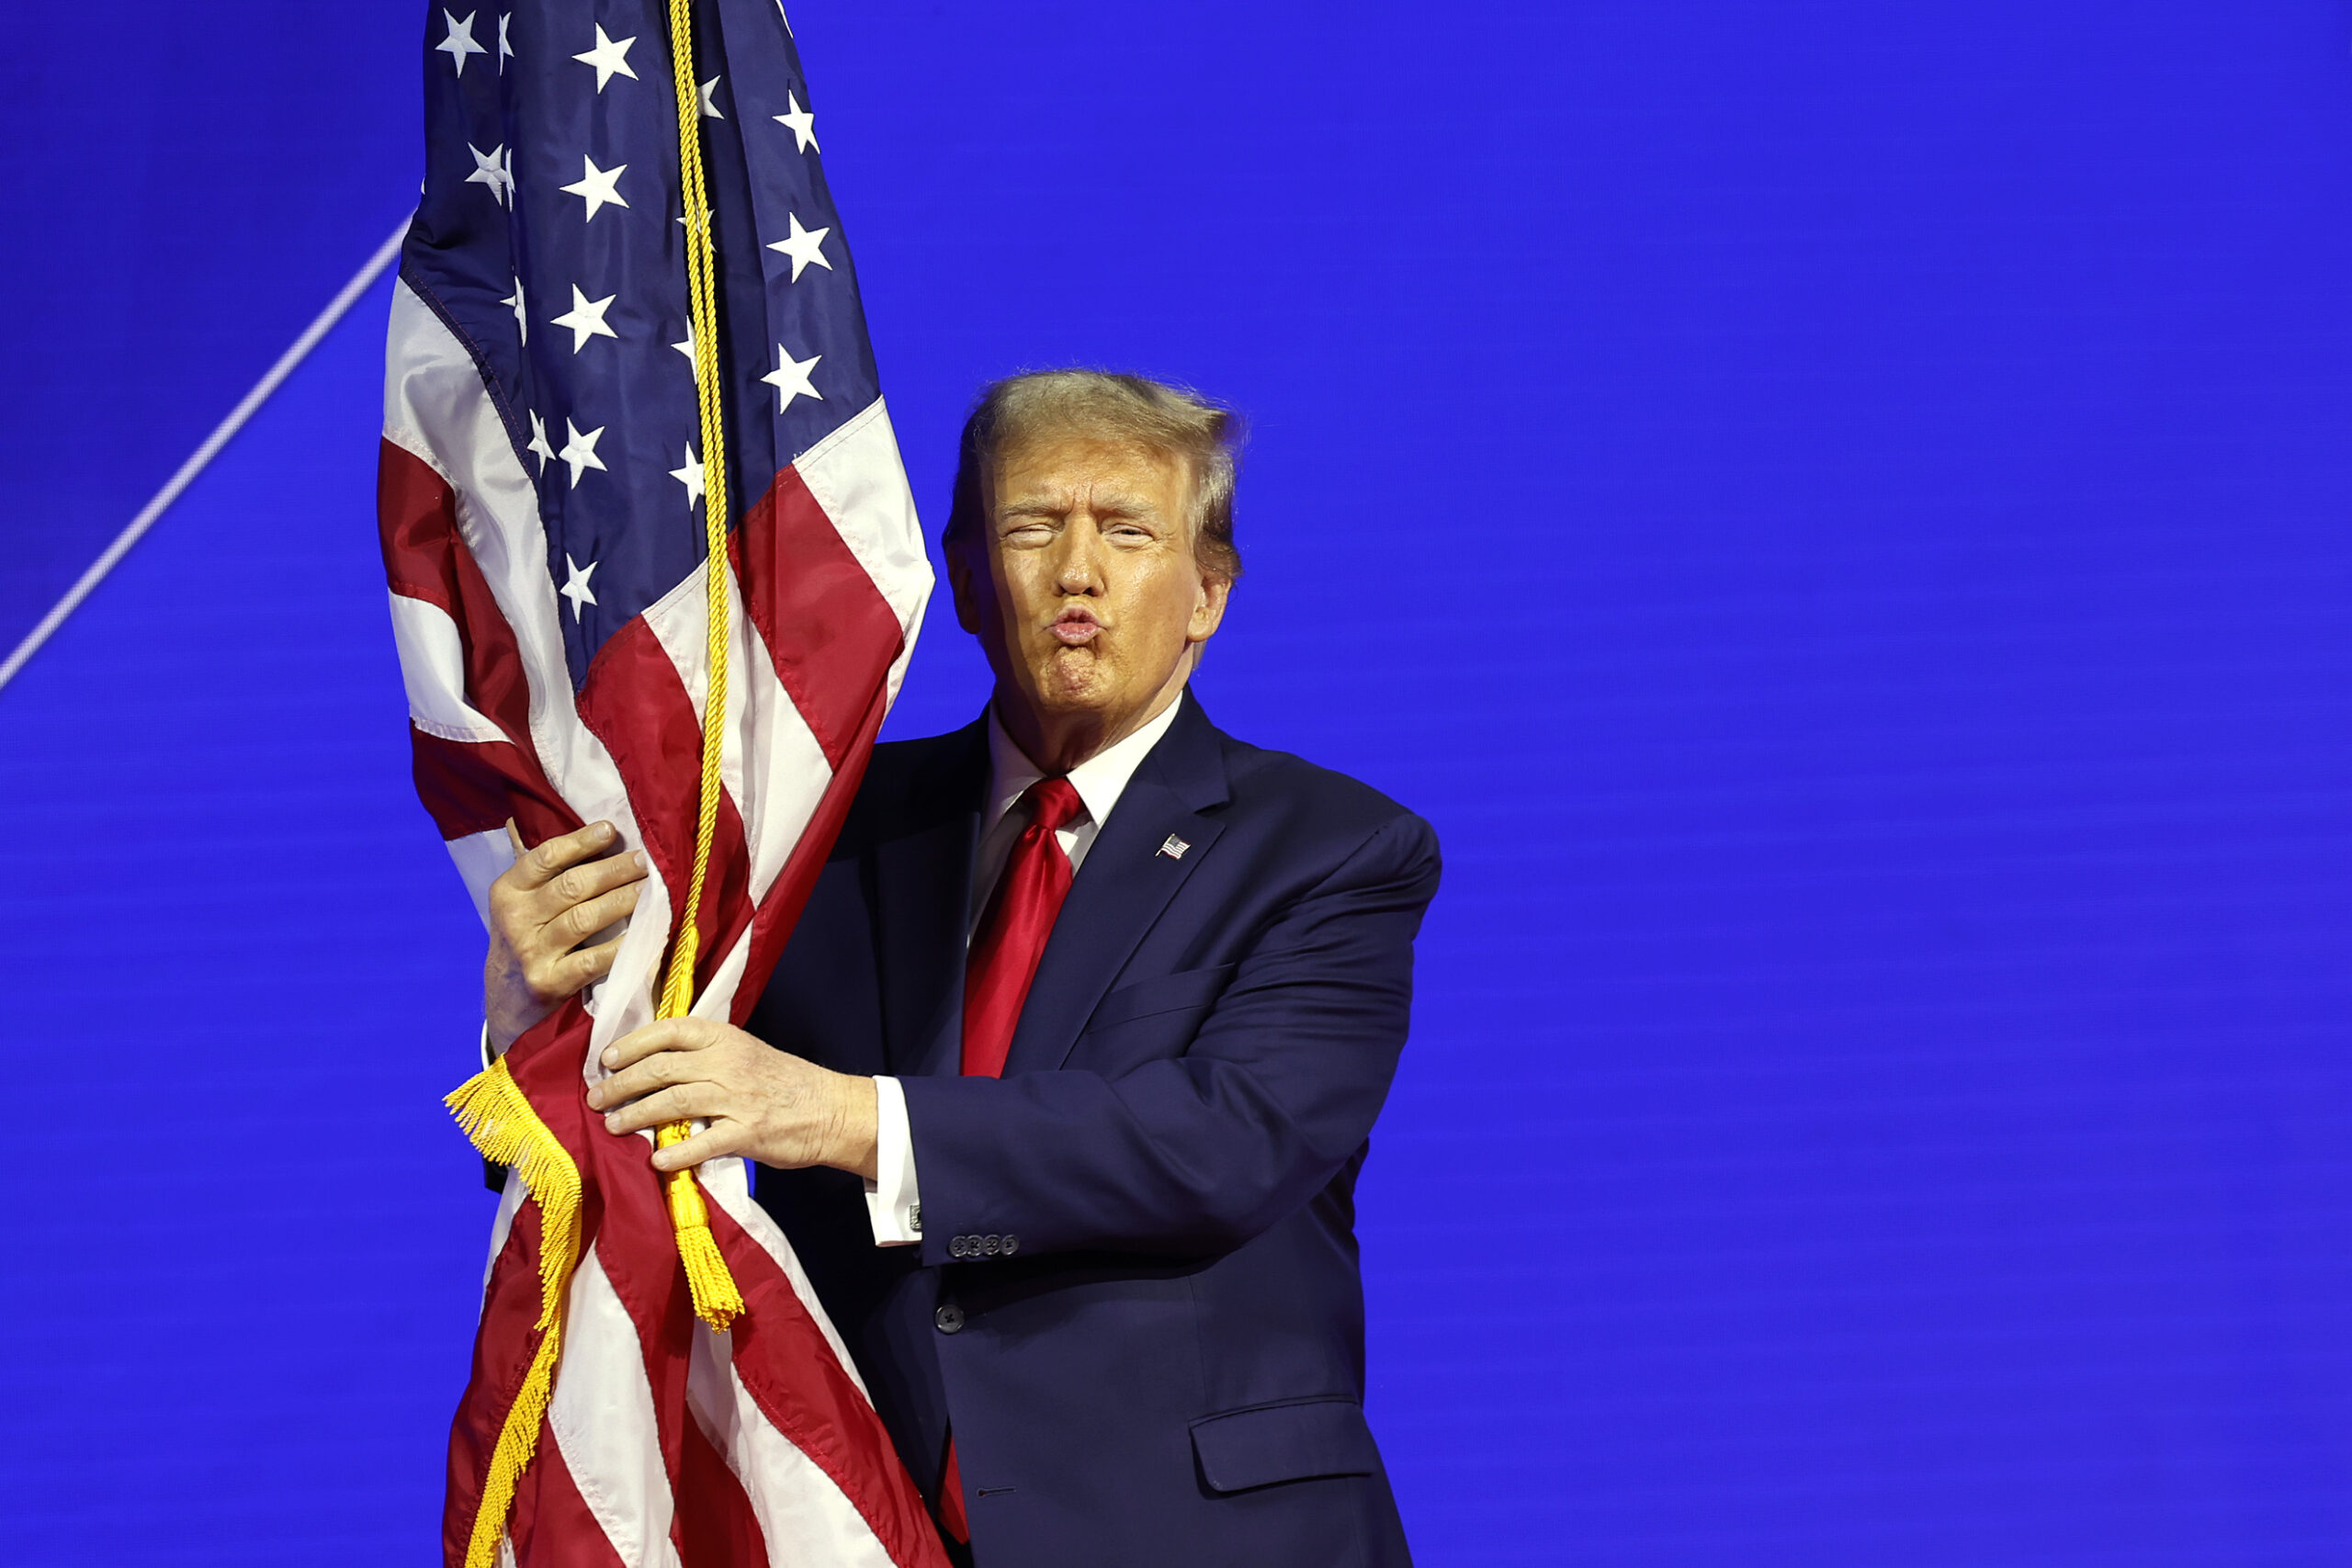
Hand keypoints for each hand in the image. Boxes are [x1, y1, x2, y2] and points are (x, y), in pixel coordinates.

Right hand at [484, 819, 647, 1049]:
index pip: (546, 857)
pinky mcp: (550, 982)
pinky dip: (624, 946)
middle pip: (572, 886)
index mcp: (507, 891)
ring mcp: (531, 952)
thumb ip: (546, 870)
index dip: (581, 841)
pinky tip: (646, 933)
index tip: (611, 830)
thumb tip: (586, 824)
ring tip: (649, 890)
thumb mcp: (521, 902)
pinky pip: (595, 959)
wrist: (507, 998)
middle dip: (613, 870)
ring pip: (585, 918)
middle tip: (644, 861)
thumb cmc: (527, 936)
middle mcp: (515, 919)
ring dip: (623, 901)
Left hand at [588, 1017, 879, 1180]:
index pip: (669, 1031)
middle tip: (596, 1099)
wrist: (830, 1109)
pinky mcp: (749, 1132)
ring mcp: (738, 1097)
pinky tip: (656, 1160)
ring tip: (612, 1127)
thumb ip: (704, 1056)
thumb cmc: (783, 1082)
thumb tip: (651, 1067)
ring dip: (636, 1116)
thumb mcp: (745, 1052)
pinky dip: (676, 1151)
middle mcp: (728, 1062)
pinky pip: (703, 1142)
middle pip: (662, 1069)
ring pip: (674, 1102)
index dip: (632, 1044)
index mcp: (725, 1038)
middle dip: (622, 1085)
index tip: (606, 1059)